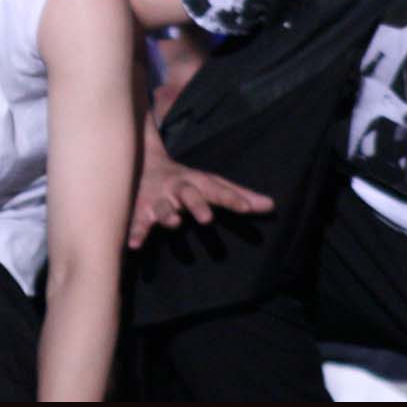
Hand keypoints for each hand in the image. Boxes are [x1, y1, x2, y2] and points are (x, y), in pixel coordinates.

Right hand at [128, 140, 274, 249]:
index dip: (232, 197)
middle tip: (207, 218)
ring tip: (173, 223)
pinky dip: (135, 231)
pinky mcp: (139, 209)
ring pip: (161, 206)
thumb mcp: (209, 183)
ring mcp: (157, 198)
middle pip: (188, 193)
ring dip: (166, 214)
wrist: (138, 161)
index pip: (217, 188)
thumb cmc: (183, 180)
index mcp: (195, 180)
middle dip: (197, 204)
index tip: (248, 209)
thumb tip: (272, 205)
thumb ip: (238, 195)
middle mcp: (176, 188)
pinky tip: (134, 244)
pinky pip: (137, 221)